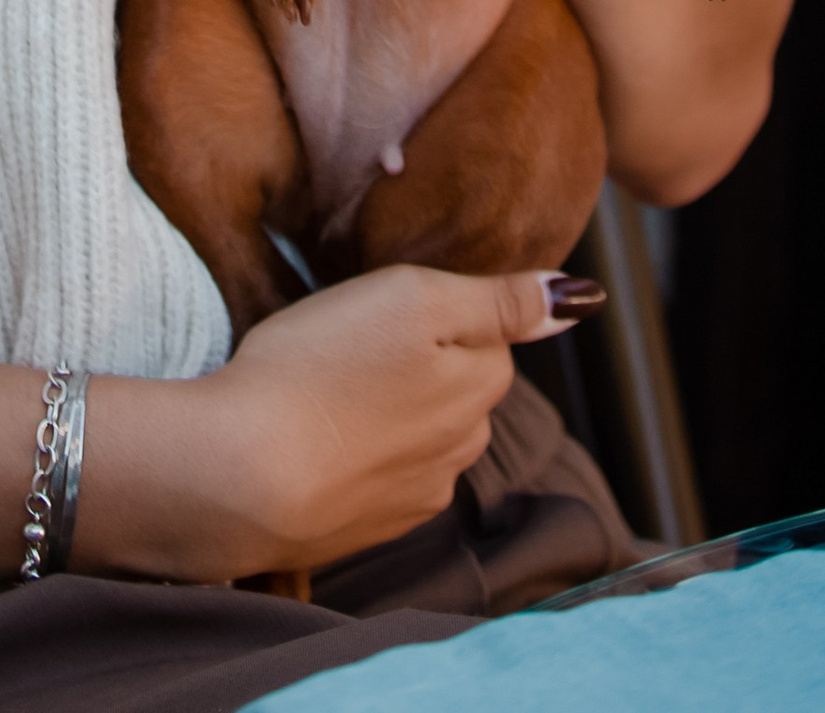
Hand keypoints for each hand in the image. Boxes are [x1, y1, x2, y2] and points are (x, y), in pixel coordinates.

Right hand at [107, 266, 566, 580]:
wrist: (244, 475)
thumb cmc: (320, 369)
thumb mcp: (412, 298)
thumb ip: (500, 299)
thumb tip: (580, 298)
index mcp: (481, 385)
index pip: (492, 335)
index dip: (441, 309)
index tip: (389, 302)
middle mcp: (463, 448)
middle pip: (460, 386)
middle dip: (423, 362)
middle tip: (354, 336)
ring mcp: (417, 493)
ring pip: (422, 432)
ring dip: (392, 409)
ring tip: (332, 384)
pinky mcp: (370, 525)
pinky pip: (384, 474)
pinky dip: (362, 452)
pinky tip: (320, 433)